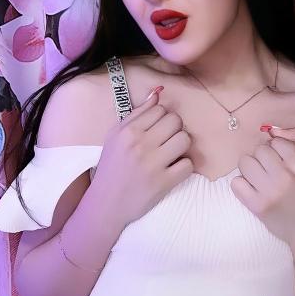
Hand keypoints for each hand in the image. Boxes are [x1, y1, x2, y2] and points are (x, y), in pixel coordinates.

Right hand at [93, 89, 192, 226]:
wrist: (106, 203)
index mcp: (128, 131)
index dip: (162, 118)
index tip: (157, 130)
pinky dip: (183, 167)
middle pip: (176, 121)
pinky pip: (188, 164)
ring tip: (171, 154)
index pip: (161, 109)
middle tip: (166, 142)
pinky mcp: (164, 182)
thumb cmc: (112, 167)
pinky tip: (173, 170)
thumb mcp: (116, 136)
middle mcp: (141, 145)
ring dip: (181, 147)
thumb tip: (158, 91)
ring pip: (185, 140)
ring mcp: (153, 164)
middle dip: (174, 130)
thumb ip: (138, 113)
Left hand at [230, 126, 294, 246]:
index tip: (282, 161)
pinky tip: (254, 189)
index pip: (275, 142)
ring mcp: (269, 191)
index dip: (277, 150)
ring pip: (245, 163)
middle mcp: (285, 175)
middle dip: (263, 158)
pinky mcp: (257, 206)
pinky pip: (236, 183)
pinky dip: (242, 185)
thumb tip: (272, 130)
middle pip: (258, 150)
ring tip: (261, 178)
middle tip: (270, 170)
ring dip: (251, 169)